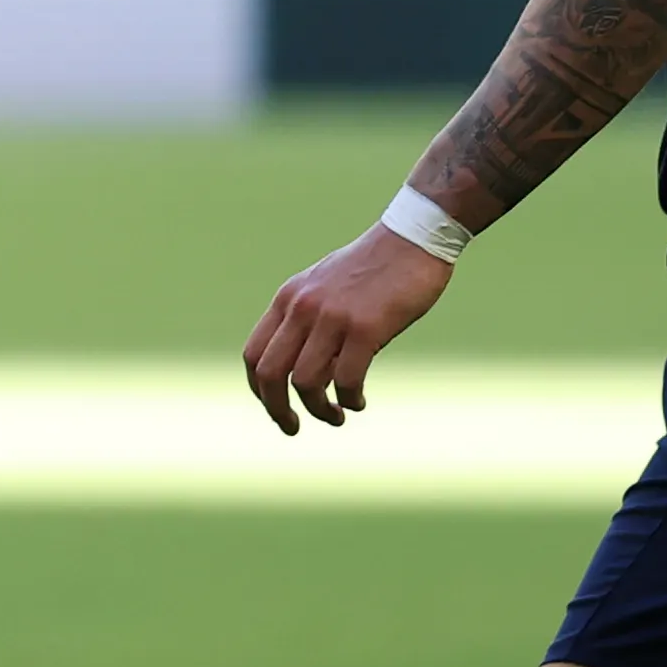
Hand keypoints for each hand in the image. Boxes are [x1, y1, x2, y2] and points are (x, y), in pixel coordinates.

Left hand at [244, 225, 452, 433]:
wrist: (412, 239)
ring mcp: (331, 317)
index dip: (258, 389)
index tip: (276, 406)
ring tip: (336, 416)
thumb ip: (307, 321)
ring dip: (318, 410)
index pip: (253, 354)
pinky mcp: (365, 327)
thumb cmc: (373, 268)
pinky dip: (349, 400)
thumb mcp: (324, 288)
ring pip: (304, 383)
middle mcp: (301, 308)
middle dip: (276, 410)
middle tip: (293, 427)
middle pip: (269, 374)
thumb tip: (302, 371)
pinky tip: (358, 401)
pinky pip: (345, 380)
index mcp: (288, 299)